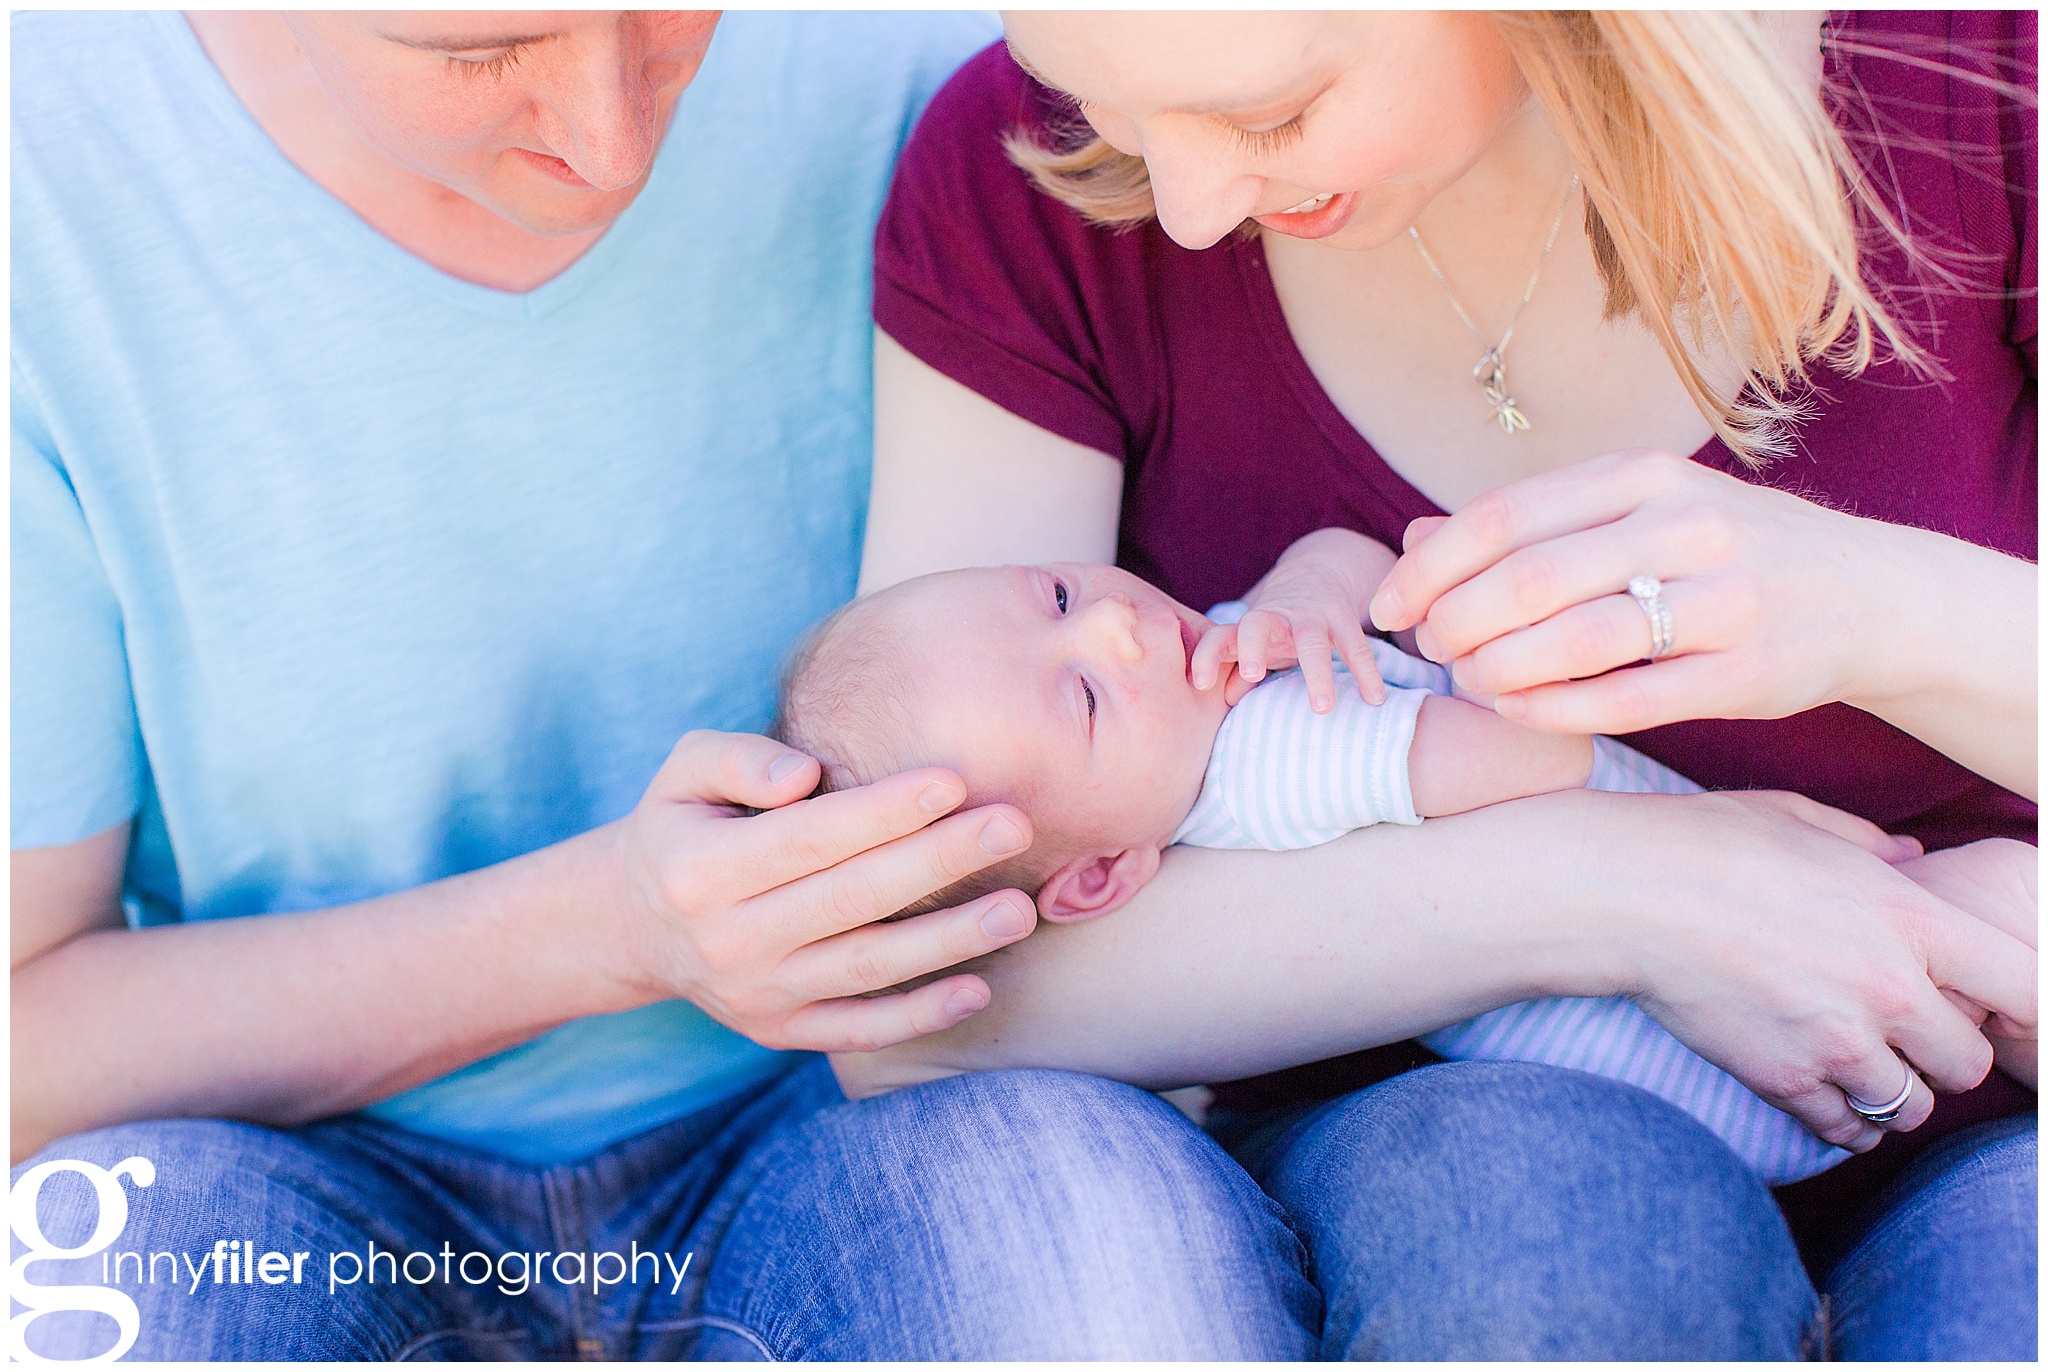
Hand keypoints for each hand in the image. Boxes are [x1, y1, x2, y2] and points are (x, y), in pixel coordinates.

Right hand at [607, 730, 1040, 1052]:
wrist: (633, 924)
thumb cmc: (682, 824)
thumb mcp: (683, 773)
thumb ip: (738, 758)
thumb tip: (805, 775)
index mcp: (703, 870)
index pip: (812, 838)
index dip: (884, 811)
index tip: (955, 782)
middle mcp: (729, 940)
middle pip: (852, 899)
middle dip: (938, 862)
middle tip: (1013, 827)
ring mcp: (757, 995)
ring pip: (867, 968)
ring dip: (949, 942)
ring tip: (1018, 910)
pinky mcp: (780, 1031)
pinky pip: (858, 1029)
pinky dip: (919, 1015)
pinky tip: (979, 989)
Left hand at [1191, 528, 1393, 711]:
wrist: (1315, 574)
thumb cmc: (1276, 626)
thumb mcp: (1254, 647)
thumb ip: (1236, 673)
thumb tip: (1223, 698)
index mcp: (1247, 627)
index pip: (1219, 636)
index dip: (1207, 657)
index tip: (1199, 683)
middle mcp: (1275, 618)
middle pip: (1257, 625)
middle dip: (1251, 647)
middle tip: (1251, 674)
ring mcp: (1310, 616)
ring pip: (1312, 640)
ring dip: (1316, 671)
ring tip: (1321, 708)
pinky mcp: (1342, 619)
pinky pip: (1355, 646)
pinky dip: (1366, 672)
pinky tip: (1375, 699)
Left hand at [1368, 448, 1893, 733]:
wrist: (1870, 595)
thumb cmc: (1722, 550)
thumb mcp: (1633, 510)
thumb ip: (1529, 524)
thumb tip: (1415, 538)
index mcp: (1642, 475)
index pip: (1503, 516)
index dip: (1429, 568)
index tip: (1386, 607)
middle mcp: (1684, 526)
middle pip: (1527, 580)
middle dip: (1454, 624)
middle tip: (1428, 650)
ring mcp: (1722, 600)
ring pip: (1573, 642)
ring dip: (1496, 671)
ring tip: (1467, 680)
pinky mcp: (1747, 673)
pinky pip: (1626, 701)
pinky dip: (1554, 711)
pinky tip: (1515, 710)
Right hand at [1601, 790, 2035, 1151]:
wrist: (1622, 893)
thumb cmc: (1707, 843)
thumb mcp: (1801, 821)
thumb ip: (1871, 846)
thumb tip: (1908, 858)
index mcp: (1910, 919)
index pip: (2026, 987)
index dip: (2019, 1003)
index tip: (1989, 1001)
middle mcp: (1889, 990)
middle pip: (1968, 1063)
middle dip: (1944, 1054)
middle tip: (1909, 1035)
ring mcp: (1836, 1041)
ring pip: (1909, 1106)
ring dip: (1892, 1091)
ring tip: (1862, 1065)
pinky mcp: (1783, 1077)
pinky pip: (1844, 1129)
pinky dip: (1843, 1120)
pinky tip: (1825, 1091)